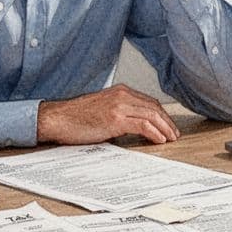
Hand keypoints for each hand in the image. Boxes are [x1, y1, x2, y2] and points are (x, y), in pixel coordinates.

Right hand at [37, 85, 180, 144]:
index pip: (149, 102)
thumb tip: (135, 126)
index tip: (168, 126)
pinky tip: (158, 140)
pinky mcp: (115, 119)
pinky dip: (154, 132)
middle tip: (174, 134)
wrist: (58, 118)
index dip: (162, 115)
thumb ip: (119, 113)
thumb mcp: (102, 109)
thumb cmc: (76, 117)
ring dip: (164, 128)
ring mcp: (119, 106)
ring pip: (152, 115)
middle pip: (154, 107)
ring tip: (170, 139)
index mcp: (119, 91)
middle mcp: (122, 95)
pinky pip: (142, 124)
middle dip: (167, 122)